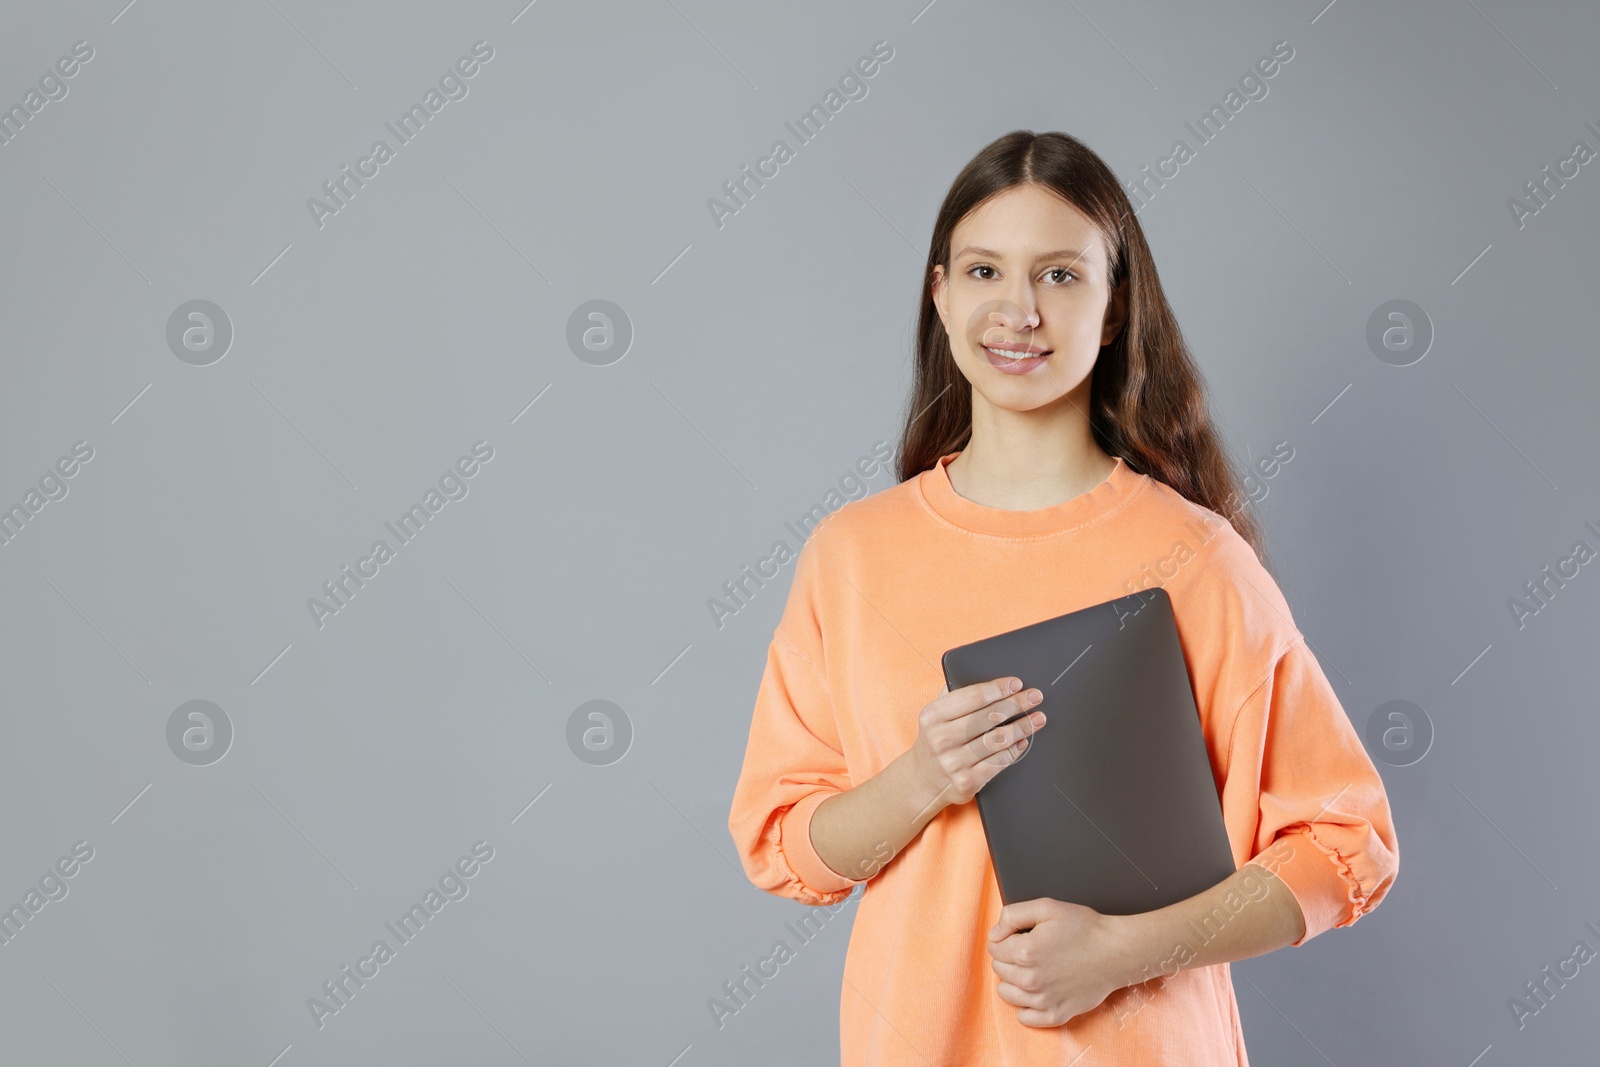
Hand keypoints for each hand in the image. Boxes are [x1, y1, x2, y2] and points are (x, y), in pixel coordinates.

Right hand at [907, 677, 1045, 808]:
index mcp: (933, 715)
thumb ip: (953, 694)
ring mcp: (954, 762)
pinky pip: (998, 762)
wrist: (923, 779)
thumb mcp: (935, 714)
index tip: (1016, 683)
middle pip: (989, 716)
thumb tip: (985, 676)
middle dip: (1017, 704)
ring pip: (998, 740)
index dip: (999, 688)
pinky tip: (1022, 741)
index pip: (974, 696)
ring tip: (1037, 718)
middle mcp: (942, 738)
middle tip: (1034, 697)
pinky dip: (1014, 750)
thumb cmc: (935, 739)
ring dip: (1022, 727)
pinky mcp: (966, 781)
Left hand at [987, 898, 1128, 1027]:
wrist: (1116, 951)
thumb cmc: (1085, 928)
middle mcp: (1031, 980)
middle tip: (1033, 951)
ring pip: (1006, 993)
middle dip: (1010, 958)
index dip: (1006, 939)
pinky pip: (1024, 1017)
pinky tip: (1039, 990)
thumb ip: (1012, 915)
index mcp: (1025, 952)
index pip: (994, 948)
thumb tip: (994, 934)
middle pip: (999, 970)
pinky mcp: (1056, 1015)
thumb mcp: (1047, 907)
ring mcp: (1043, 1001)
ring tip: (1035, 969)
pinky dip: (1027, 1005)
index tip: (1023, 937)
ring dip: (1015, 981)